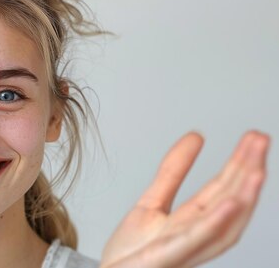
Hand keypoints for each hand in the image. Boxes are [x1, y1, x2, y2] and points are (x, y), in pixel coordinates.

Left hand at [100, 131, 269, 267]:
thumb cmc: (131, 253)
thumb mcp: (152, 202)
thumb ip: (173, 172)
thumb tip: (196, 136)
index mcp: (192, 223)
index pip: (222, 190)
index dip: (239, 164)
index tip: (254, 137)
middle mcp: (194, 238)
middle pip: (229, 203)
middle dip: (247, 173)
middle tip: (260, 139)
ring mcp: (182, 250)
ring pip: (222, 225)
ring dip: (243, 198)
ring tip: (257, 170)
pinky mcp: (165, 258)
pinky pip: (194, 241)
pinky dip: (215, 223)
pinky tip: (230, 204)